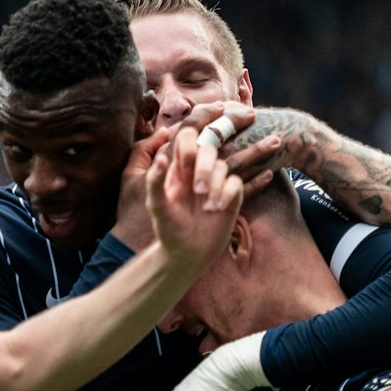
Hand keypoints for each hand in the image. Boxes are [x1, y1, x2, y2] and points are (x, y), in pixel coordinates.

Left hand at [145, 118, 243, 270]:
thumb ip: (155, 181)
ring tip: (206, 207)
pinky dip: (227, 192)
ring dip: (215, 184)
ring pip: (222, 165)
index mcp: (178, 168)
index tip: (188, 159)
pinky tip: (217, 208)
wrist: (186, 253)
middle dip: (204, 166)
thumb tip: (161, 158)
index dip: (190, 137)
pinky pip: (235, 182)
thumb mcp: (156, 206)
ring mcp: (215, 182)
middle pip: (207, 148)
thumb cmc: (167, 229)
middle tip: (196, 190)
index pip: (186, 138)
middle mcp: (197, 171)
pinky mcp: (230, 195)